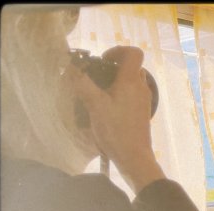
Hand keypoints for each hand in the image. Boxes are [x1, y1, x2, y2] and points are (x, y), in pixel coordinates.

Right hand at [73, 46, 164, 193]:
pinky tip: (106, 108)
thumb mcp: (94, 105)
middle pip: (131, 67)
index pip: (134, 52)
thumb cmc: (116, 130)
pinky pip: (132, 95)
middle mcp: (141, 87)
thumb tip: (70, 67)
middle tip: (96, 78)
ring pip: (131, 82)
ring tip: (98, 94)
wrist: (134, 156)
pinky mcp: (142, 112)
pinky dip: (120, 95)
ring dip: (115, 82)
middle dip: (113, 68)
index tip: (103, 61)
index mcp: (131, 81)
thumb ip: (82, 84)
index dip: (118, 51)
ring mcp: (143, 100)